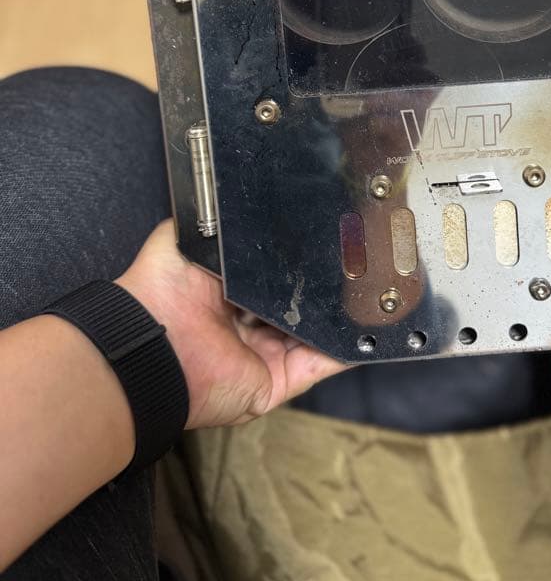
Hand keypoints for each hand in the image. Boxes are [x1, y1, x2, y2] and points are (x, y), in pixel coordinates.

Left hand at [118, 221, 345, 428]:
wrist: (154, 342)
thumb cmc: (160, 291)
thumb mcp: (188, 239)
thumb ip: (218, 226)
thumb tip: (238, 200)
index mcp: (225, 295)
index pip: (269, 279)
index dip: (292, 265)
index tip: (320, 242)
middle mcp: (245, 327)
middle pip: (294, 307)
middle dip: (318, 289)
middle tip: (347, 263)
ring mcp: (262, 355)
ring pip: (313, 335)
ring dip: (337, 316)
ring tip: (365, 288)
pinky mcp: (276, 381)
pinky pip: (319, 365)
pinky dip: (344, 348)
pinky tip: (365, 325)